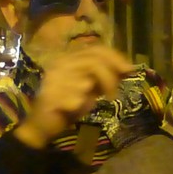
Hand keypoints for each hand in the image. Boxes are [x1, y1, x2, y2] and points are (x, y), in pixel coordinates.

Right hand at [14, 45, 133, 148]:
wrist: (43, 124)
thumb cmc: (69, 103)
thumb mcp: (91, 86)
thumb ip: (105, 75)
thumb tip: (127, 68)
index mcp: (68, 57)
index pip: (96, 49)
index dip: (115, 57)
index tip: (129, 70)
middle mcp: (59, 63)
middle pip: (94, 62)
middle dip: (110, 78)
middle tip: (113, 95)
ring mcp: (53, 79)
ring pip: (86, 82)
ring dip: (94, 94)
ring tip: (93, 102)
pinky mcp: (50, 96)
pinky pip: (76, 99)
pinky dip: (81, 104)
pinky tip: (75, 108)